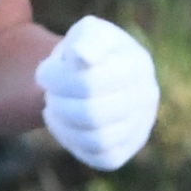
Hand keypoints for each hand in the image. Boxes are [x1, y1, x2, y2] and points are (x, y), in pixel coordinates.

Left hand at [39, 12, 159, 171]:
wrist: (95, 74)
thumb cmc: (87, 49)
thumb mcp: (86, 33)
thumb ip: (86, 39)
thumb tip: (82, 56)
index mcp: (137, 64)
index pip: (89, 84)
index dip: (56, 80)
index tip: (43, 72)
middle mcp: (146, 97)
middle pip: (92, 114)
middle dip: (60, 103)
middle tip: (49, 93)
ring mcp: (140, 126)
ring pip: (98, 139)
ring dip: (64, 123)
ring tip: (54, 107)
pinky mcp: (126, 150)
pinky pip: (101, 157)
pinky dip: (73, 141)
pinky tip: (64, 124)